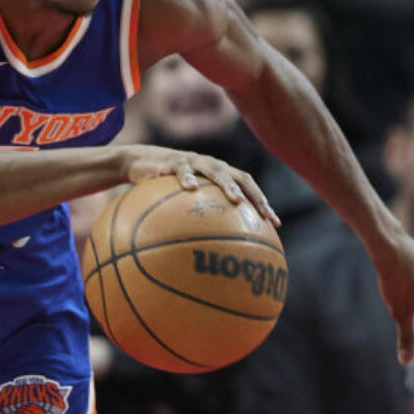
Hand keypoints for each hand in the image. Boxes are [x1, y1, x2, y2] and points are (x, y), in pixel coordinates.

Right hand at [122, 145, 278, 225]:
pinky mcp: (171, 161)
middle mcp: (210, 165)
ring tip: (236, 200)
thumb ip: (194, 219)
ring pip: (215, 170)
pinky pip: (181, 169)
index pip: (247, 185)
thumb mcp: (179, 202)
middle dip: (253, 195)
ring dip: (228, 184)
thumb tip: (207, 252)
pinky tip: (191, 189)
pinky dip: (187, 177)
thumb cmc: (162, 187)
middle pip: (239, 177)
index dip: (262, 202)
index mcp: (218, 174)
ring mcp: (193, 161)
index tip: (275, 224)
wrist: (138, 161)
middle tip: (262, 214)